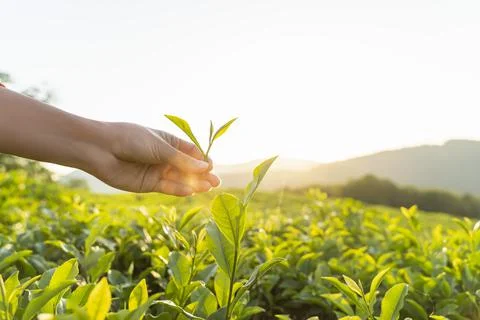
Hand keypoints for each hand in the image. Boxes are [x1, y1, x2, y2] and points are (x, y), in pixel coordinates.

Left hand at [91, 122, 219, 195]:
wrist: (102, 149)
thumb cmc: (132, 140)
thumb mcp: (161, 148)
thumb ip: (182, 160)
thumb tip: (206, 167)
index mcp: (169, 142)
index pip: (191, 152)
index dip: (202, 160)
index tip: (211, 166)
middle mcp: (165, 157)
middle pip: (188, 167)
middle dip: (201, 174)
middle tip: (216, 182)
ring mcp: (157, 171)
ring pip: (179, 179)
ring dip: (193, 183)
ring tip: (208, 188)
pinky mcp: (149, 184)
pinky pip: (168, 187)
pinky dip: (179, 190)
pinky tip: (190, 191)